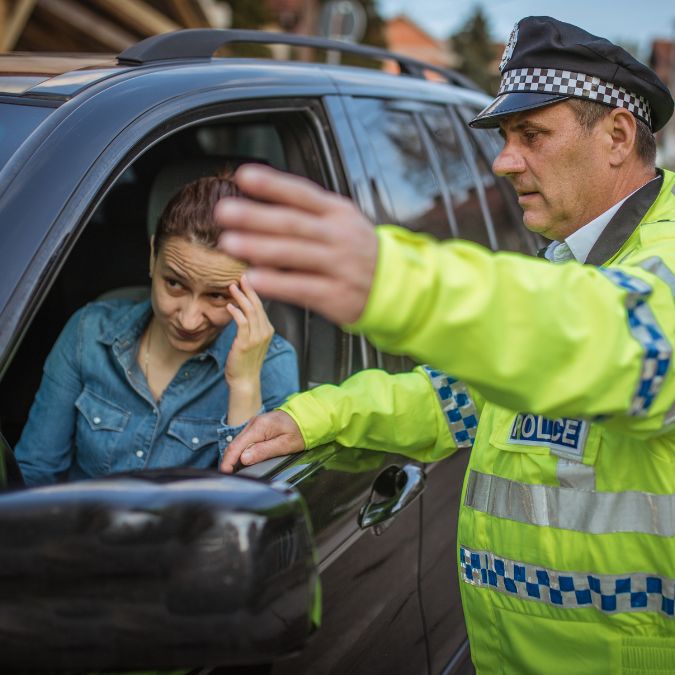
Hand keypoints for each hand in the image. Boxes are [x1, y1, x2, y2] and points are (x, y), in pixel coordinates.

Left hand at [215, 164, 377, 324]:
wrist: (395, 286)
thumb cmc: (356, 251)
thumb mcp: (342, 221)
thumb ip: (306, 214)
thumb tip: (259, 207)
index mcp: (337, 212)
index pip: (302, 194)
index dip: (273, 184)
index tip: (244, 176)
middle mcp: (338, 236)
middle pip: (293, 223)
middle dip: (256, 216)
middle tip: (225, 211)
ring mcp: (339, 266)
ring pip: (295, 254)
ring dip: (259, 248)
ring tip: (230, 242)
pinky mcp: (337, 295)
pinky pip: (302, 288)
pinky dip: (276, 283)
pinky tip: (254, 278)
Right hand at [220, 410, 304, 472]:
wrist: (306, 416)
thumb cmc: (299, 431)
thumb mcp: (284, 444)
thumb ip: (263, 451)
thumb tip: (243, 459)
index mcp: (259, 427)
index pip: (236, 446)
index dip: (228, 461)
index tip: (224, 473)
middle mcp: (253, 424)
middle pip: (234, 444)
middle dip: (228, 460)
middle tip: (227, 475)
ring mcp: (254, 424)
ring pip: (238, 442)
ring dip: (234, 456)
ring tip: (232, 471)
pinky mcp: (257, 427)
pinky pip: (245, 440)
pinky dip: (241, 451)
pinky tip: (241, 460)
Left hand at [224, 275, 273, 385]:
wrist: (245, 380)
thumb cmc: (245, 361)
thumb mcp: (251, 341)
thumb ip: (250, 326)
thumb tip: (241, 311)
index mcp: (268, 330)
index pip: (262, 306)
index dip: (254, 292)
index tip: (246, 281)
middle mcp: (266, 332)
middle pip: (258, 305)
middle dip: (249, 289)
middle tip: (241, 277)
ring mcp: (257, 337)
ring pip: (251, 311)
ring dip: (241, 297)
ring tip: (232, 287)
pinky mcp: (246, 342)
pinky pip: (242, 322)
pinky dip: (236, 312)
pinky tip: (229, 305)